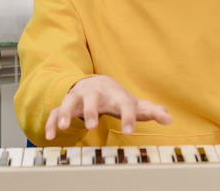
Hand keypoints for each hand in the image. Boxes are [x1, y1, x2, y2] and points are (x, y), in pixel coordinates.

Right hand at [44, 75, 171, 140]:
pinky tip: (50, 136)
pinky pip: (55, 111)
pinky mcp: (66, 104)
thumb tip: (169, 118)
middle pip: (92, 97)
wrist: (96, 83)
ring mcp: (79, 97)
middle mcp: (95, 94)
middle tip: (93, 126)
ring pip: (69, 101)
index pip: (124, 103)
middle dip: (91, 110)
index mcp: (115, 95)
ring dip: (65, 112)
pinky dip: (51, 122)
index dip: (128, 116)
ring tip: (63, 127)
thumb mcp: (134, 103)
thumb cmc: (117, 98)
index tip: (130, 131)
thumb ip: (151, 111)